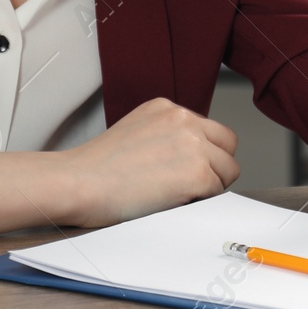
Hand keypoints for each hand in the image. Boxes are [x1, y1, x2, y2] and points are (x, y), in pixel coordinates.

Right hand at [58, 98, 238, 227]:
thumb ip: (165, 135)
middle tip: (190, 185)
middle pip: (227, 144)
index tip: (188, 168)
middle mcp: (183, 118)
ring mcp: (193, 144)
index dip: (204, 153)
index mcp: (166, 108)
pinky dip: (202, 201)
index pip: (208, 129)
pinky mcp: (198, 172)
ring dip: (210, 185)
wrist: (79, 183)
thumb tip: (188, 157)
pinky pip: (218, 191)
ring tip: (175, 194)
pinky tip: (173, 201)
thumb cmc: (96, 168)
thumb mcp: (134, 132)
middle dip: (215, 166)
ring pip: (228, 169)